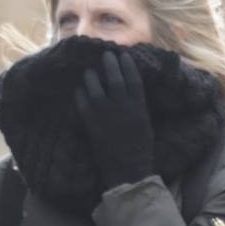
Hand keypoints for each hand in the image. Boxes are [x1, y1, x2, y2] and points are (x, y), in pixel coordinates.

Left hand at [74, 50, 154, 189]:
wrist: (127, 170)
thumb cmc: (140, 149)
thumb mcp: (145, 124)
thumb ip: (138, 106)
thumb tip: (131, 91)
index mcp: (138, 107)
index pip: (133, 79)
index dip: (128, 65)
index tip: (124, 56)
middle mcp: (121, 106)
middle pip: (114, 78)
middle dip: (110, 64)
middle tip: (106, 55)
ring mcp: (104, 114)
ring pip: (95, 87)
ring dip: (92, 76)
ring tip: (90, 71)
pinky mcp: (91, 123)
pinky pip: (82, 102)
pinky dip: (80, 94)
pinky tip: (80, 90)